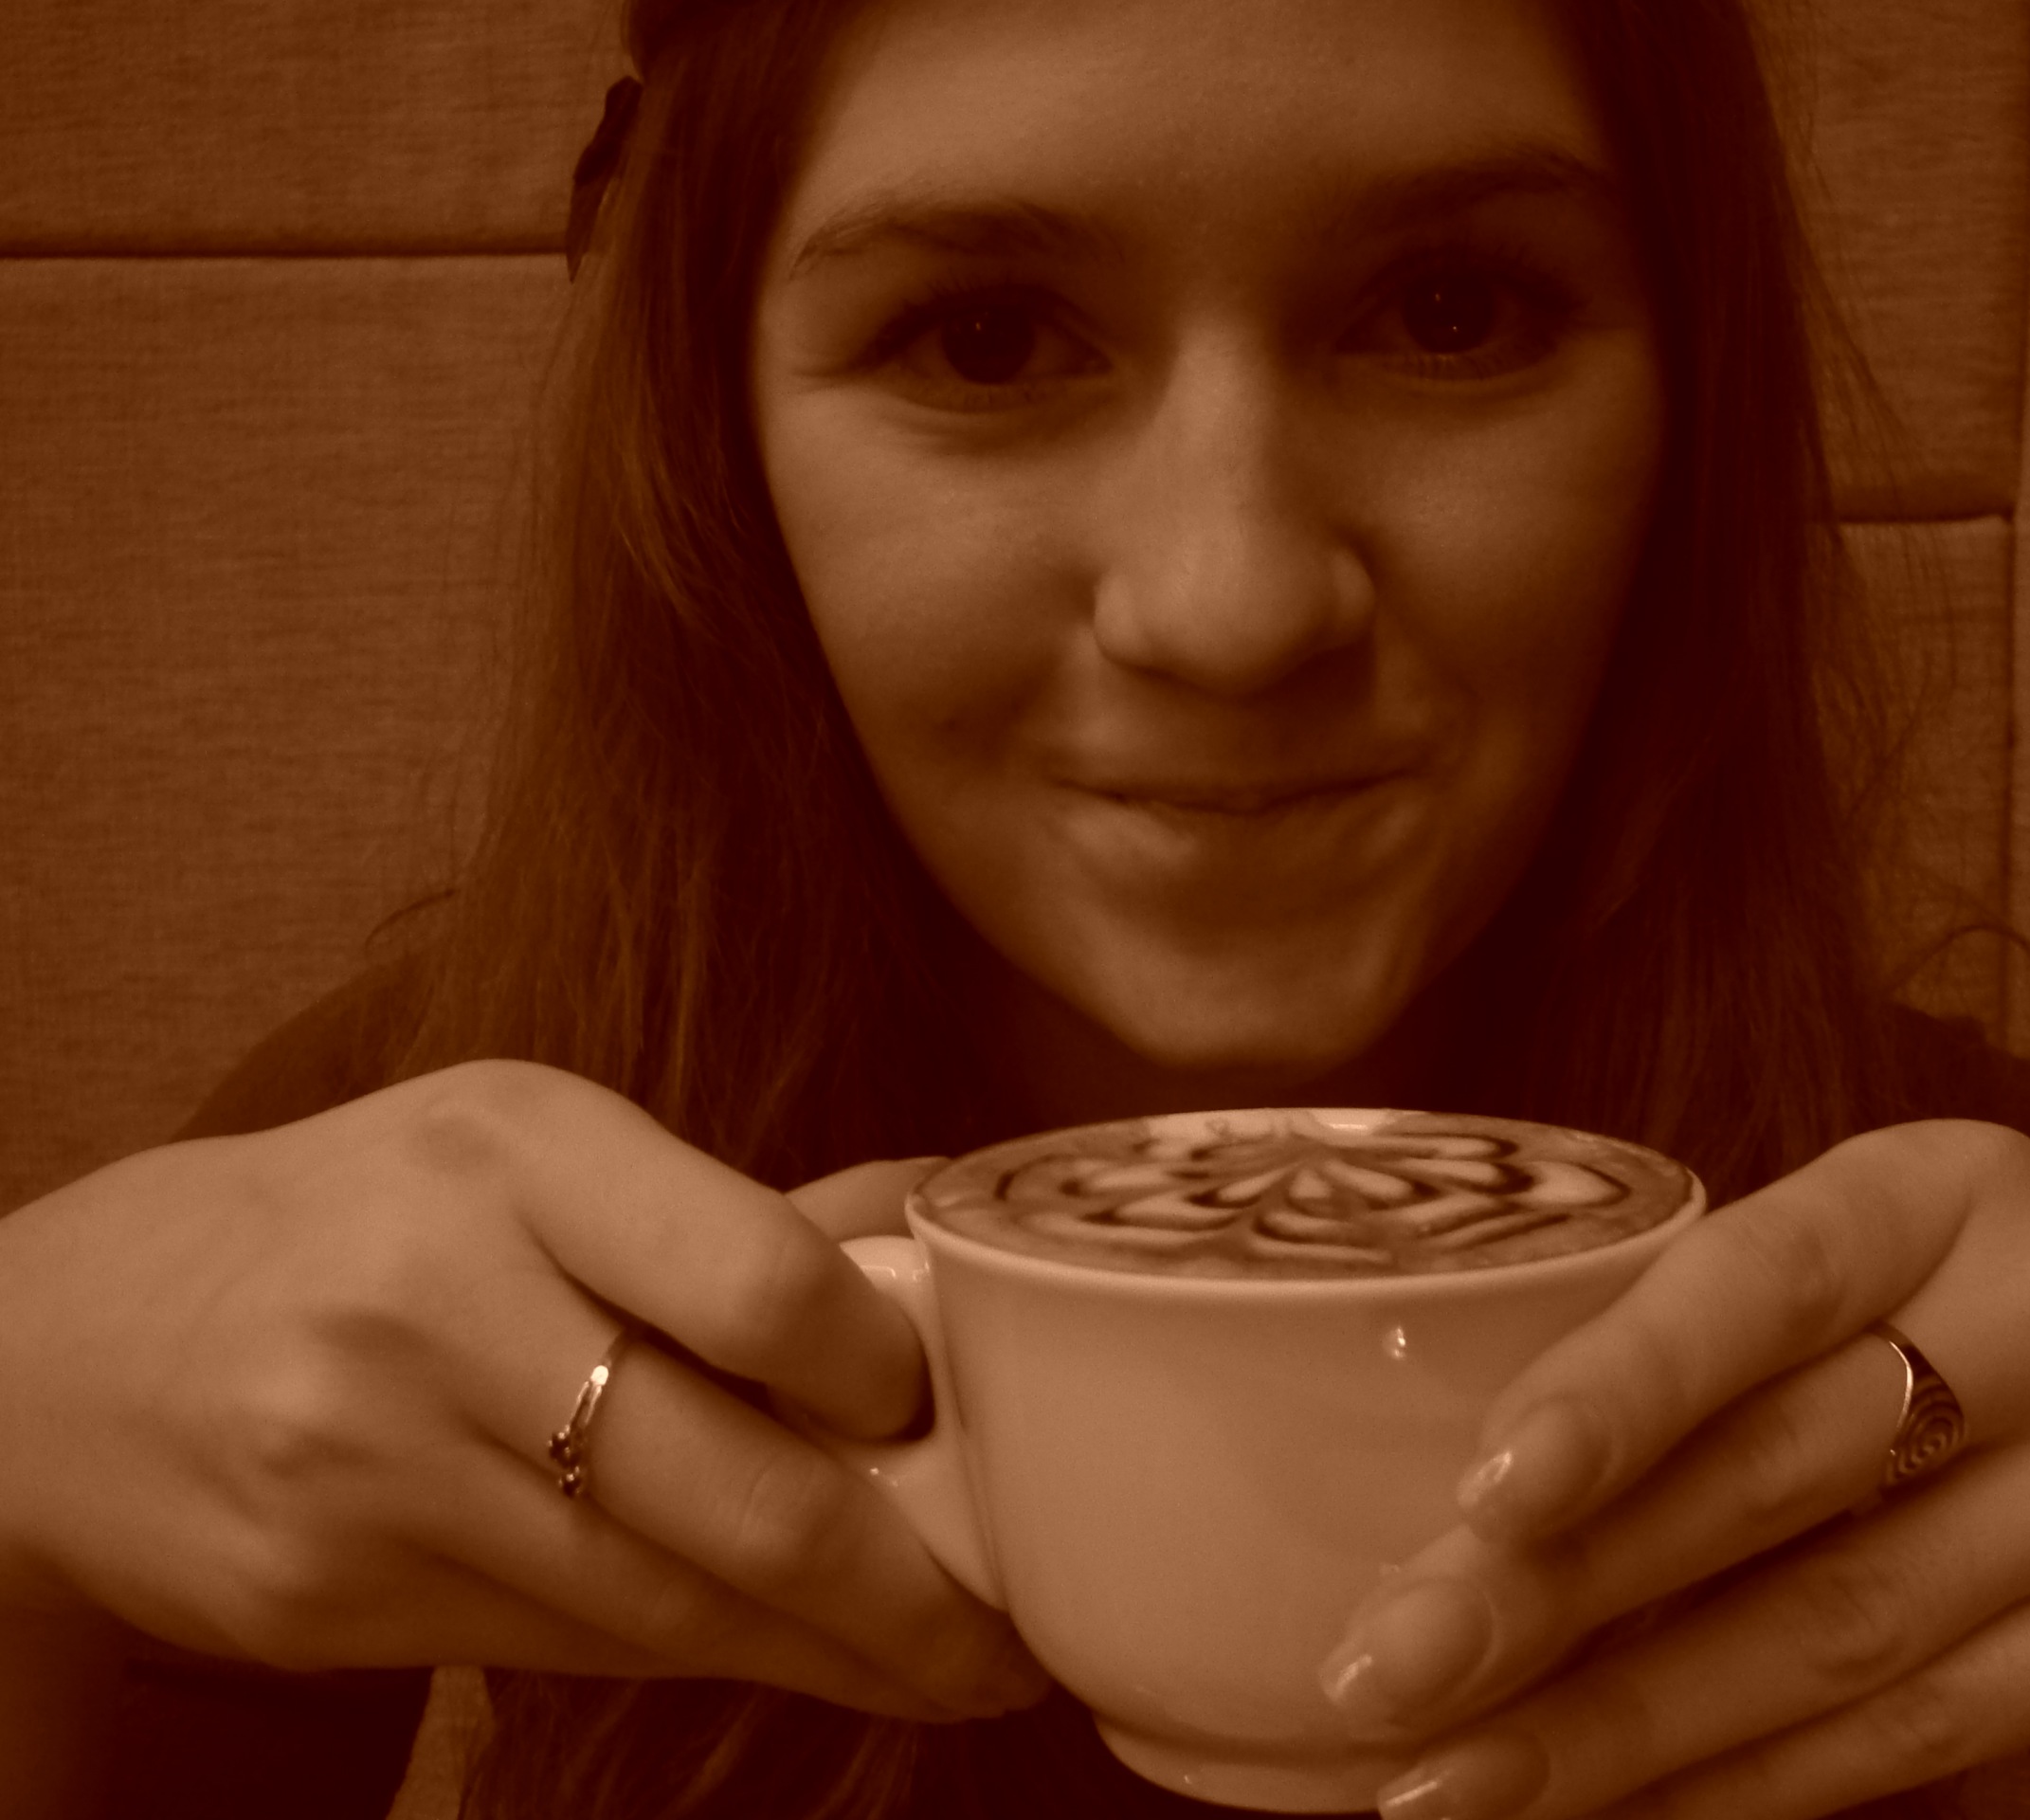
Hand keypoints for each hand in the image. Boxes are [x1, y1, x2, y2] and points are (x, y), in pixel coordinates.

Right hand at [0, 1060, 1047, 1722]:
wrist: (101, 1344)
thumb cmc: (379, 1219)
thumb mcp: (532, 1150)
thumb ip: (726, 1206)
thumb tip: (939, 1221)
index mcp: (522, 1148)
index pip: (757, 1279)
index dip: (883, 1371)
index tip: (948, 1418)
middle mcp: (444, 1296)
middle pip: (731, 1491)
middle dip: (900, 1590)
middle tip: (1010, 1632)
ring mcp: (373, 1460)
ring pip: (662, 1603)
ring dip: (828, 1654)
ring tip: (943, 1667)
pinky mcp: (327, 1593)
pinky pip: (570, 1649)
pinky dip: (700, 1661)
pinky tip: (788, 1658)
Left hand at [1314, 1121, 2029, 1818]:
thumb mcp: (1925, 1264)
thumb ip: (1745, 1334)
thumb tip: (1476, 1480)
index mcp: (1945, 1188)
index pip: (1758, 1284)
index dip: (1622, 1392)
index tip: (1484, 1494)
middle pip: (1771, 1485)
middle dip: (1557, 1598)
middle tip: (1385, 1674)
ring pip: (1828, 1634)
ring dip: (1620, 1728)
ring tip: (1453, 1783)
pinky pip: (1920, 1729)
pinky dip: (1750, 1786)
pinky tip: (1625, 1815)